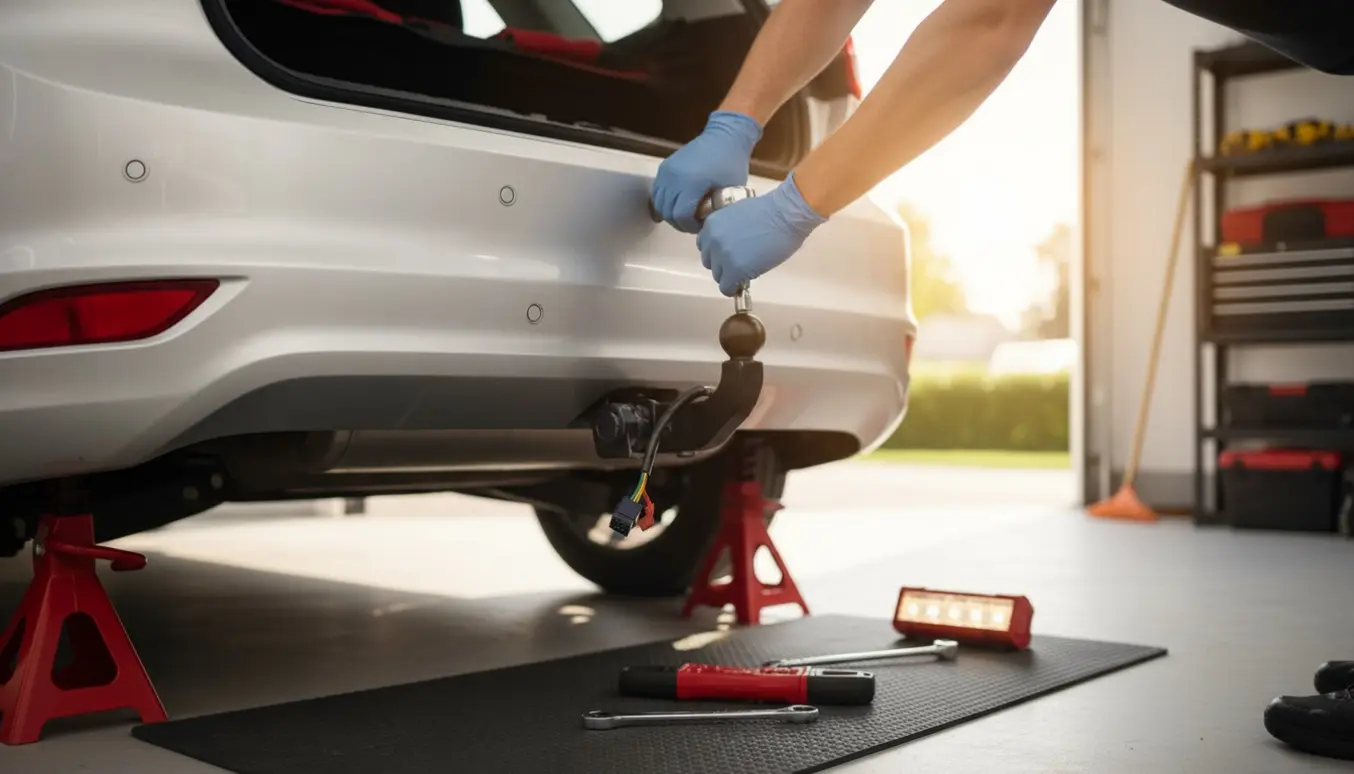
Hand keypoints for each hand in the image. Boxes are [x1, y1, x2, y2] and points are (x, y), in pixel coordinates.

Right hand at [651, 111, 761, 233]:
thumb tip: (707, 224)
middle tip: (693, 224)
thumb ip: (716, 209)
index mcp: (692, 183)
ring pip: (659, 204)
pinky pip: (657, 191)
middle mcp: (674, 178)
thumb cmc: (731, 162)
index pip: (681, 216)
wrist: (724, 136)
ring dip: (670, 213)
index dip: (690, 227)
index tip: (700, 226)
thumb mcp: (730, 190)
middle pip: (668, 212)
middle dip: (680, 223)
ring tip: (685, 214)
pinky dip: (664, 202)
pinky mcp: (665, 167)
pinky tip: (675, 205)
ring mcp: (667, 172)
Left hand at [697, 173, 827, 296]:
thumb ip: (727, 230)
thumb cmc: (770, 210)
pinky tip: (744, 284)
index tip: (730, 254)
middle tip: (740, 262)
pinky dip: (734, 289)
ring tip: (747, 270)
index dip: (718, 252)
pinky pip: (727, 288)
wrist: (785, 214)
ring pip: (718, 276)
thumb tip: (730, 246)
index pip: (704, 246)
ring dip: (730, 275)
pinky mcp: (735, 270)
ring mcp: (722, 256)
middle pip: (710, 262)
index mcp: (711, 224)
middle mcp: (712, 241)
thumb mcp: (737, 215)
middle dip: (723, 264)